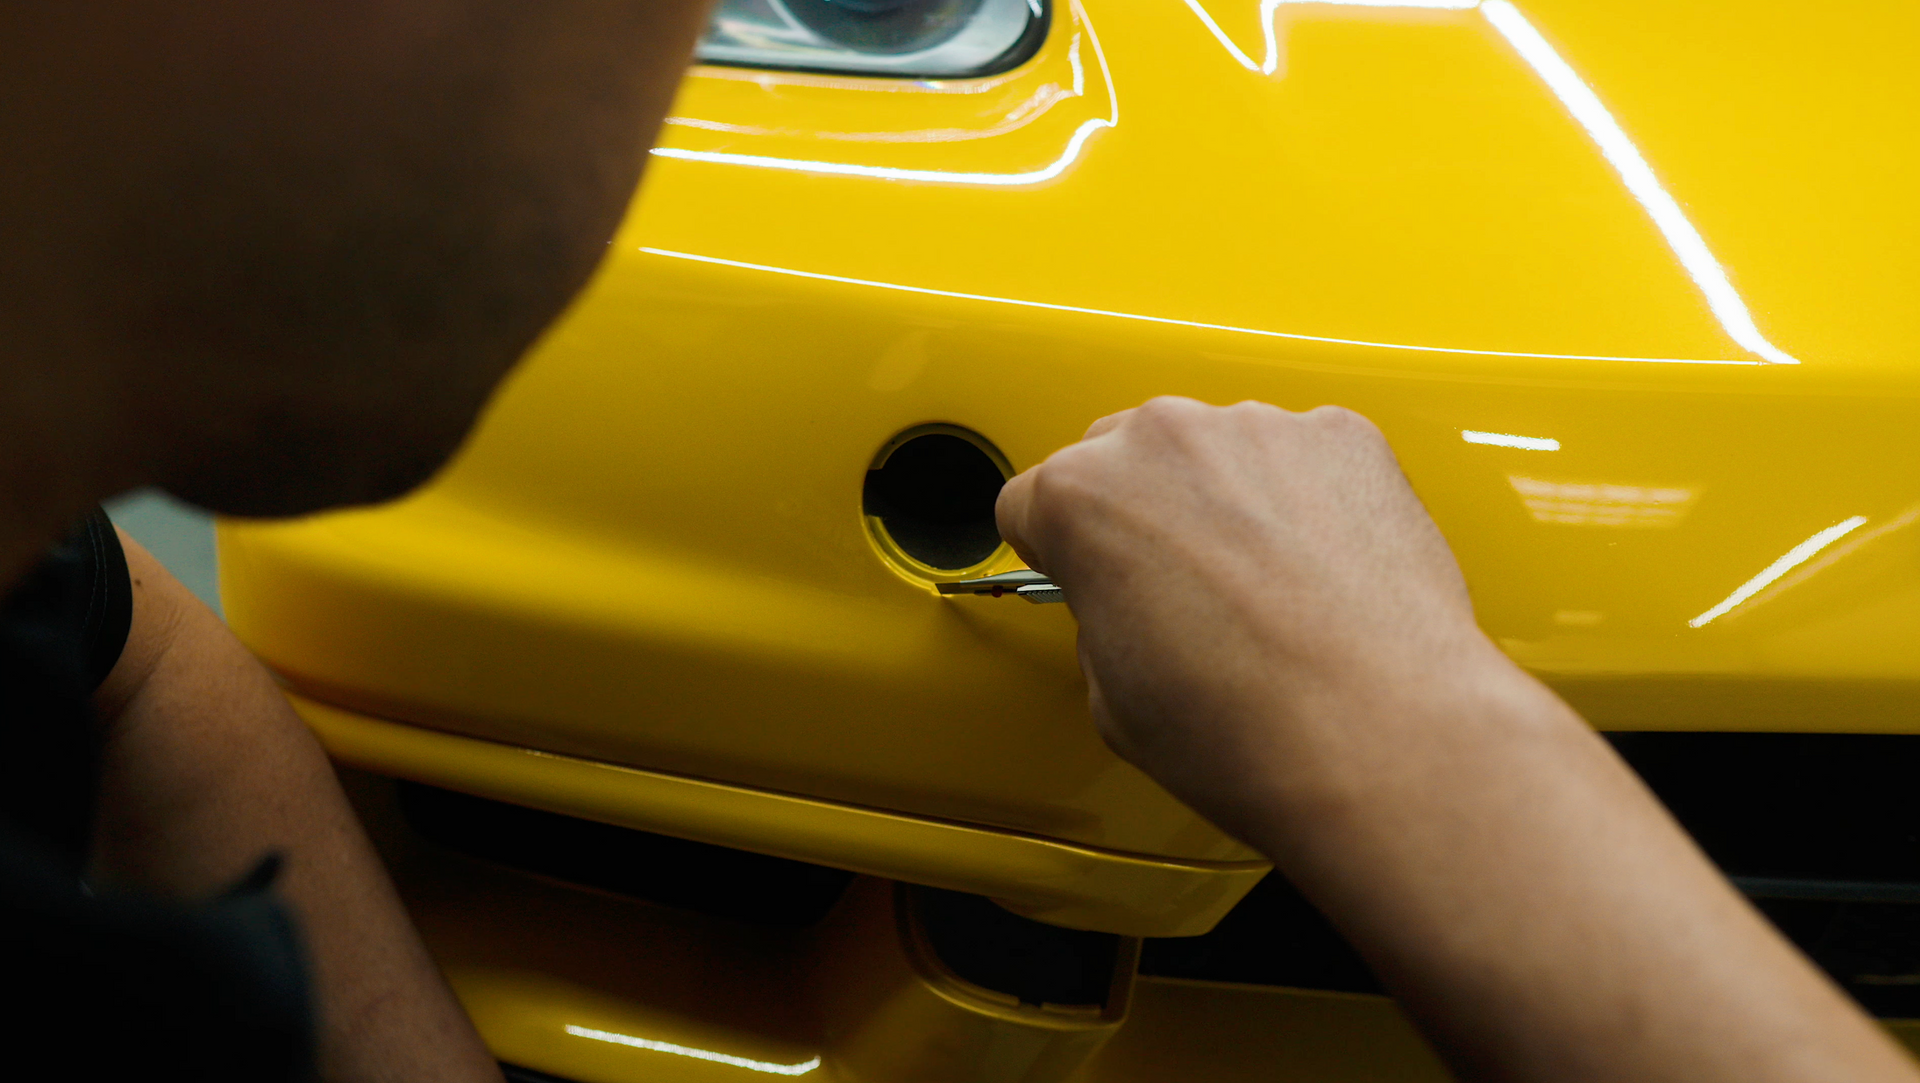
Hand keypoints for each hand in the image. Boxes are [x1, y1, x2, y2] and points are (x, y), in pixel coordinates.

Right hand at [995, 396, 1506, 837]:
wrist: (1378, 735)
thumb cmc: (1251, 727)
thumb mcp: (1111, 698)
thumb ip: (1100, 619)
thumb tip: (1130, 610)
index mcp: (1080, 497)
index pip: (1031, 498)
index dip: (1057, 550)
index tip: (1086, 574)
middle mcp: (1163, 440)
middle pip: (1122, 454)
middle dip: (1141, 513)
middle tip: (1178, 590)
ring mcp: (1258, 429)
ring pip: (1217, 450)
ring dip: (1226, 500)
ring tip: (1263, 588)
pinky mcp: (1343, 437)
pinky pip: (1303, 454)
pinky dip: (1307, 496)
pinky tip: (1319, 568)